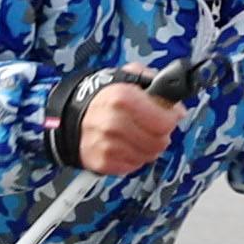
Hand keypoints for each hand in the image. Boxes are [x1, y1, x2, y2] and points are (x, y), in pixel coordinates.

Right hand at [62, 79, 180, 175]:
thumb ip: (154, 85)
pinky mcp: (104, 163)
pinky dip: (133, 157)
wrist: (65, 117)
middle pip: (160, 142)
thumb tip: (178, 108)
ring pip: (149, 156)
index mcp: (123, 99)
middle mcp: (115, 124)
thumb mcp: (125, 78)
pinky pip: (134, 165)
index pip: (166, 121)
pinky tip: (125, 145)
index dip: (169, 118)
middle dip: (160, 134)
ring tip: (137, 136)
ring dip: (148, 147)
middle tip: (151, 127)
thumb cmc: (99, 98)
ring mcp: (109, 146)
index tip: (166, 115)